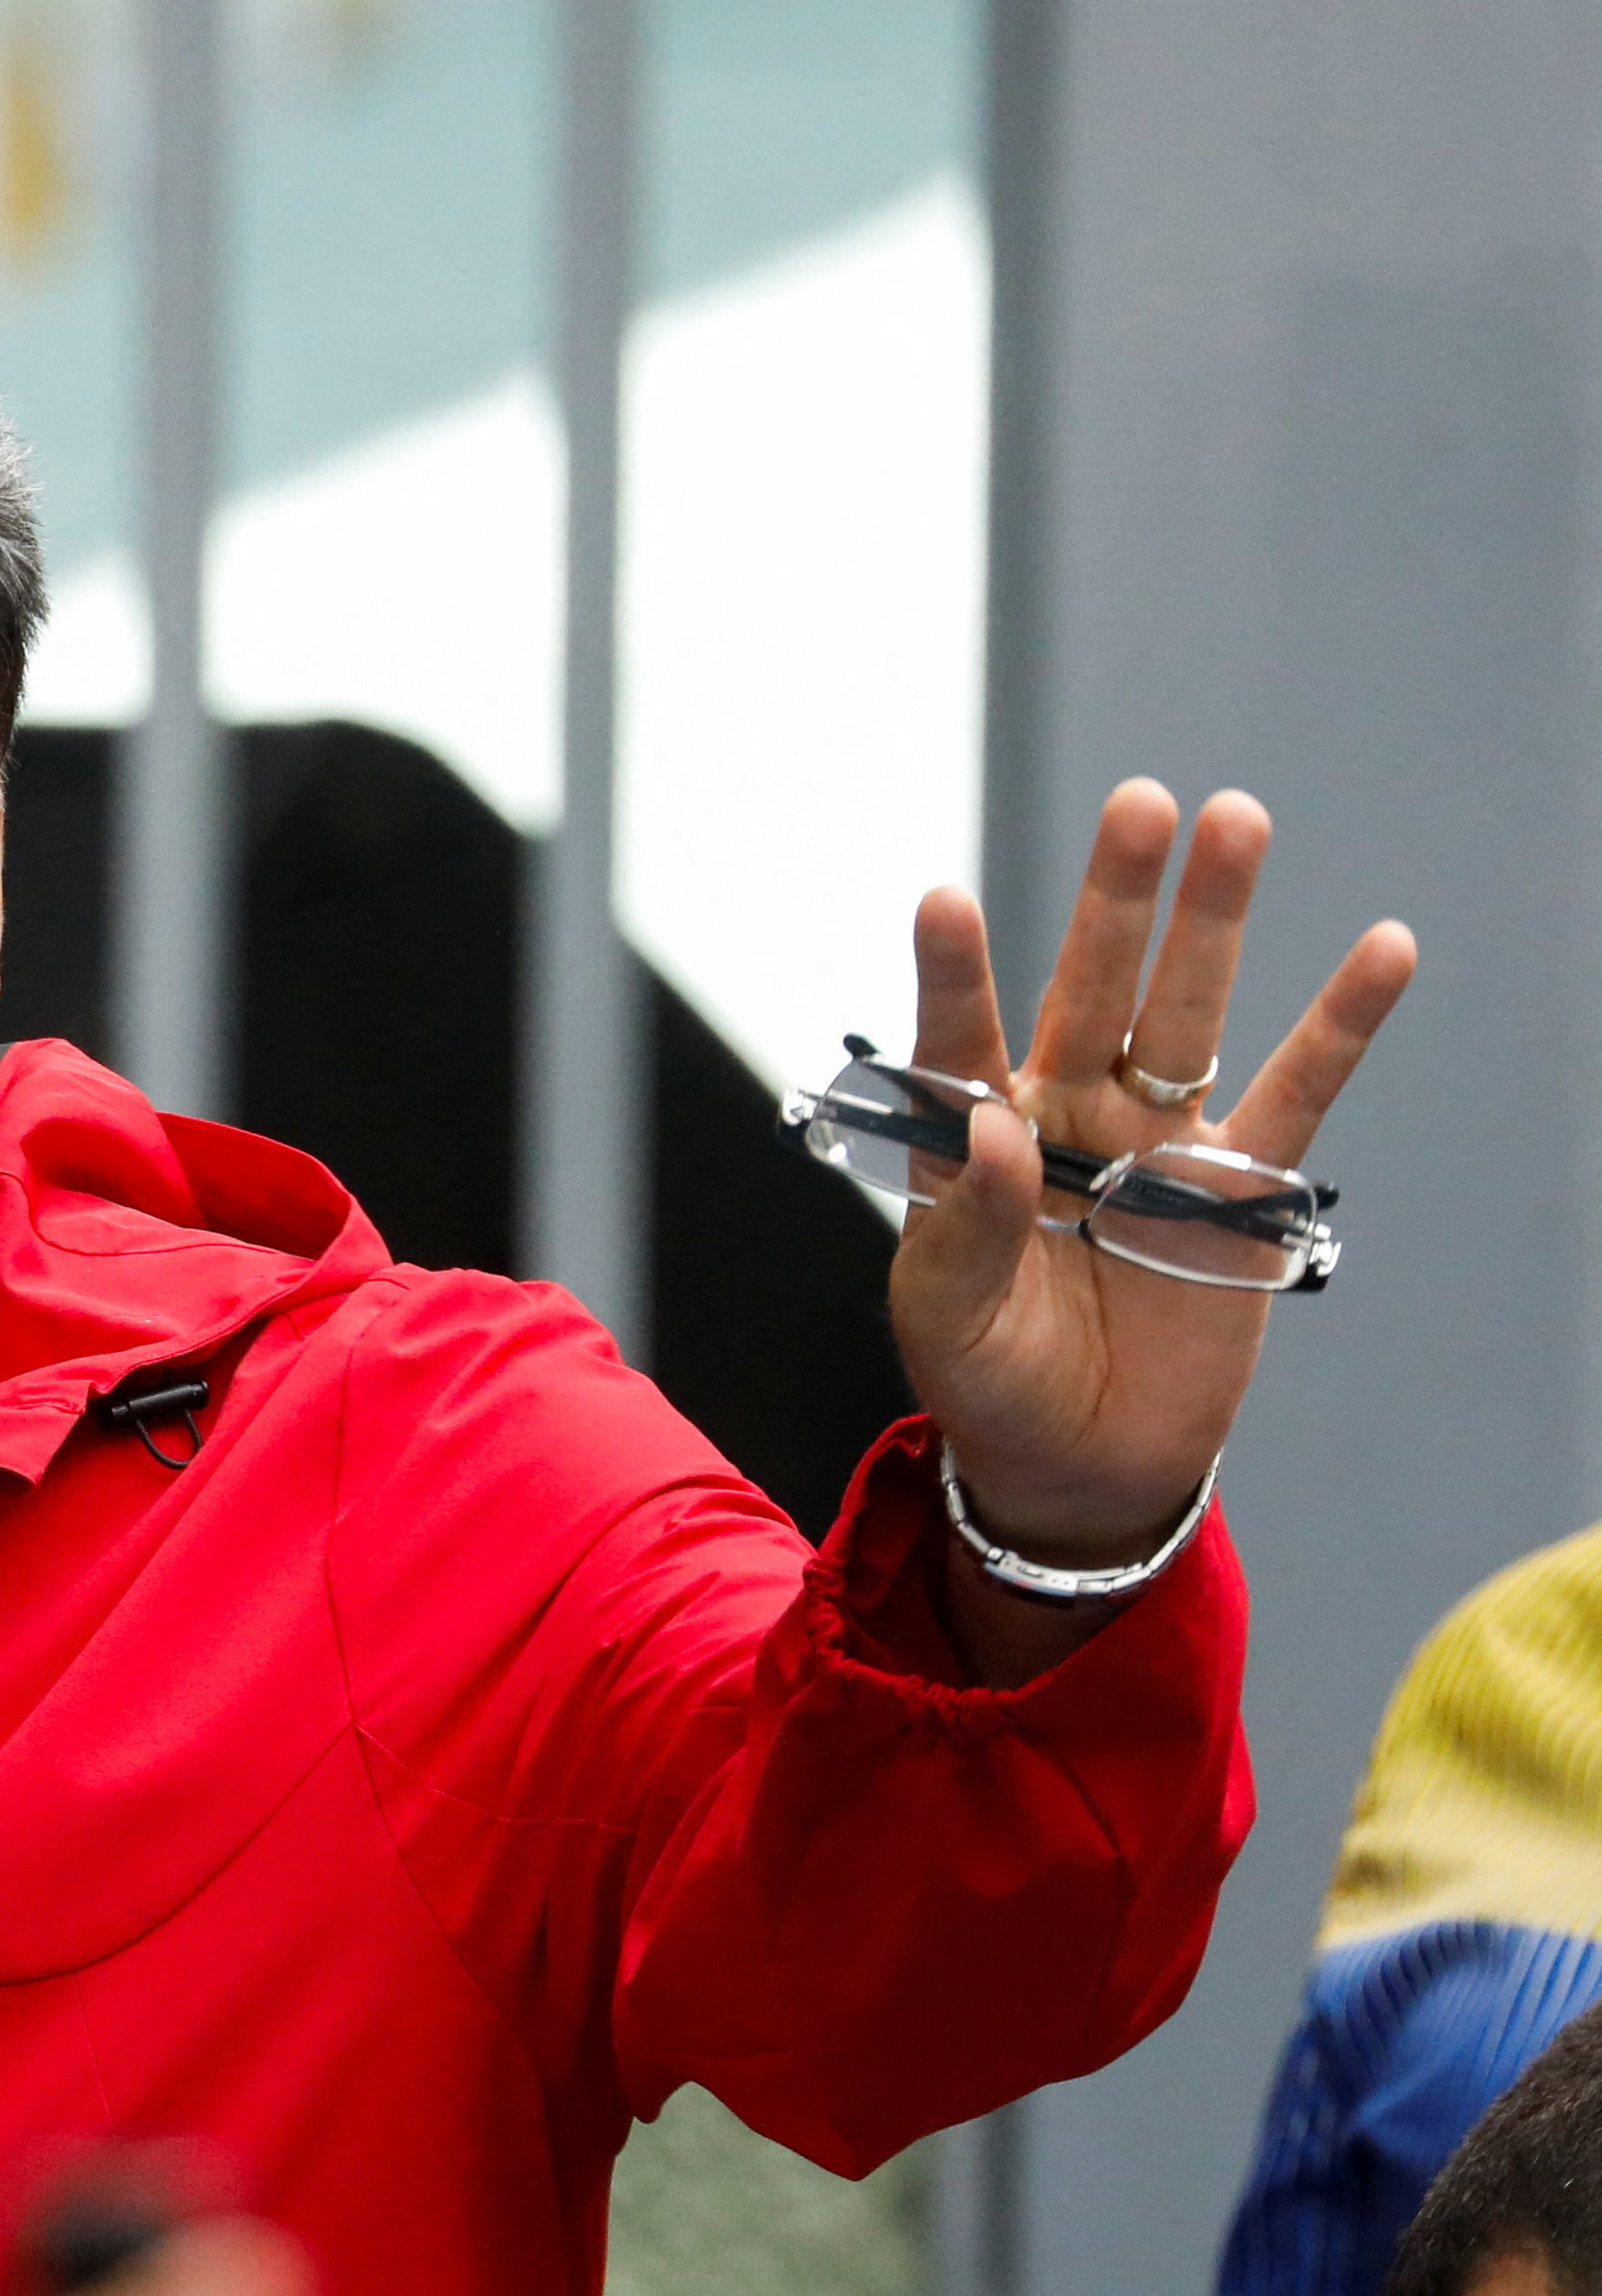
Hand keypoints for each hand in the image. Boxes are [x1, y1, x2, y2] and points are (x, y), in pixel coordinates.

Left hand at [893, 780, 1413, 1602]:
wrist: (1075, 1461)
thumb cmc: (988, 1379)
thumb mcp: (948, 1316)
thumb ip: (970, 1224)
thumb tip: (997, 1134)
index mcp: (976, 1139)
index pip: (959, 1041)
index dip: (955, 975)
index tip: (945, 900)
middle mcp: (1065, 1116)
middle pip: (1091, 987)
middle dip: (1116, 901)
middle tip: (1141, 804)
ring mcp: (1155, 1142)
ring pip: (1187, 1014)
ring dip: (1212, 922)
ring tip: (1236, 819)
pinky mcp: (1237, 1190)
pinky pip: (1296, 1092)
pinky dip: (1341, 1022)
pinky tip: (1381, 946)